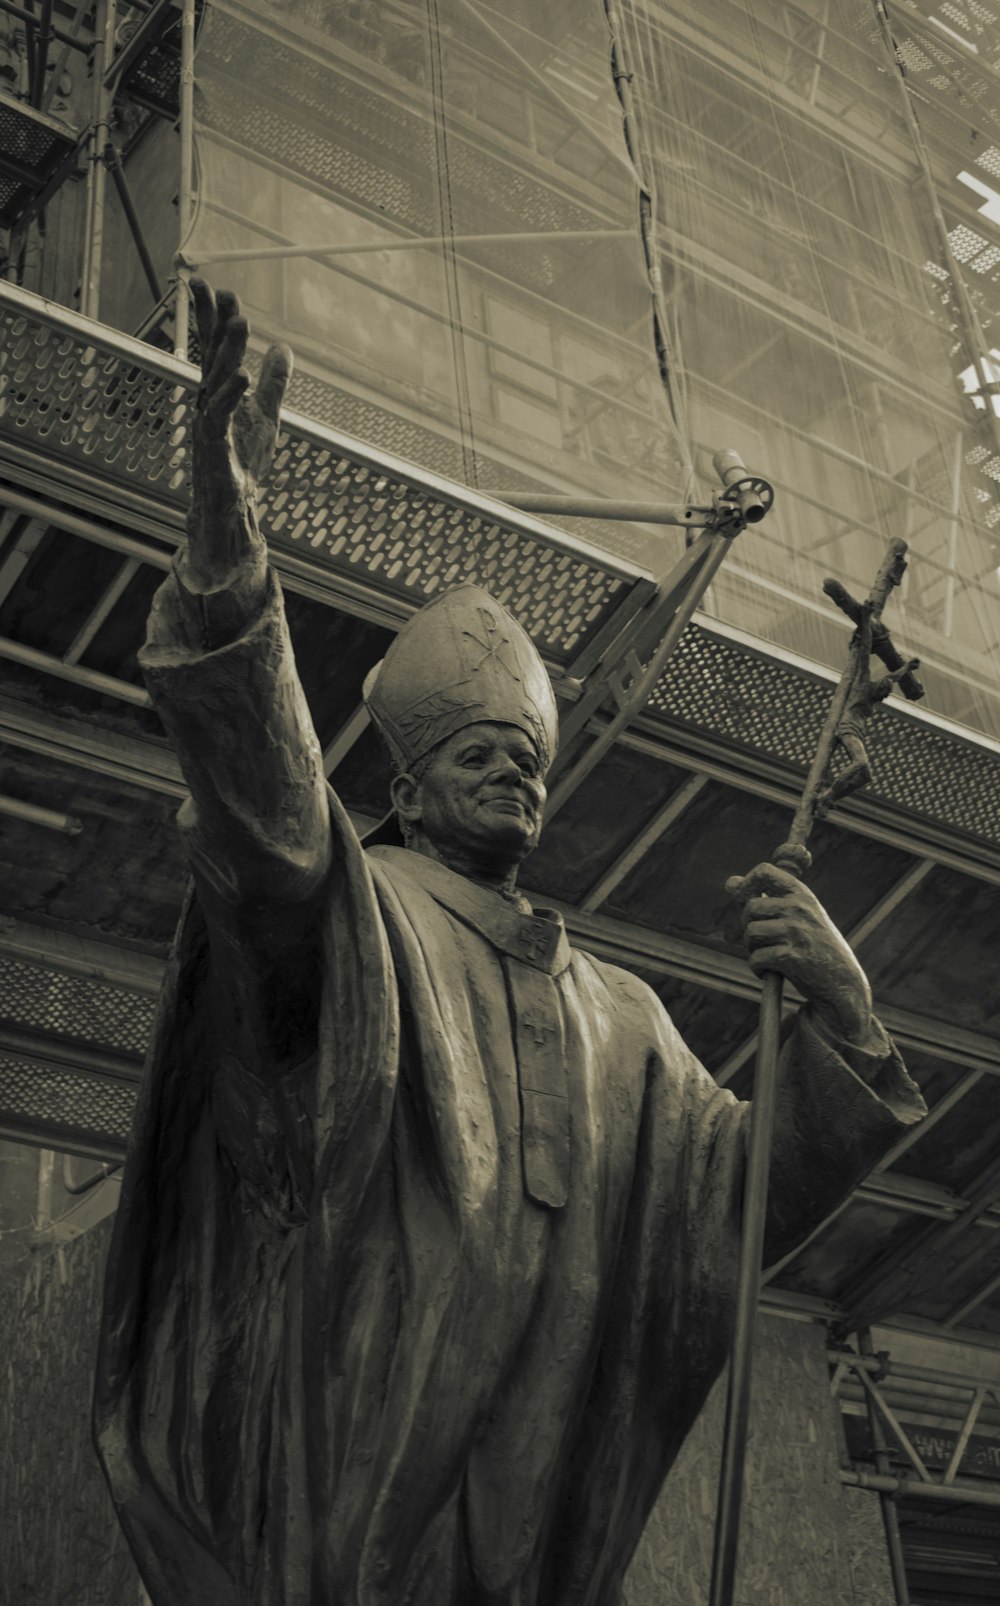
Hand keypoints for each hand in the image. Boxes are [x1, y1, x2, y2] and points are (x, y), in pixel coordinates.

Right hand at [185, 278, 291, 586]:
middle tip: (223, 291)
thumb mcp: (267, 414)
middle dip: (215, 323)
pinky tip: (244, 378)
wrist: (232, 508)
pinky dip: (231, 397)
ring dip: (227, 352)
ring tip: (240, 322)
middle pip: (211, 356)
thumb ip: (275, 382)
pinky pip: (219, 418)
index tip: (211, 284)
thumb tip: (284, 347)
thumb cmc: (242, 463)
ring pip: (216, 381)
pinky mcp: (213, 449)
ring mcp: (208, 425)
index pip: (212, 347)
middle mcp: (207, 403)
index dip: (211, 317)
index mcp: (217, 392)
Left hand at [726, 862, 873, 1044]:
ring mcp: (796, 931)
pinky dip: (757, 968)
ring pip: (751, 933)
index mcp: (802, 894)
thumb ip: (767, 898)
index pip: (763, 871)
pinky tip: (770, 971)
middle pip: (750, 907)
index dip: (746, 885)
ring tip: (767, 957)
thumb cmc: (815, 946)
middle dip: (748, 926)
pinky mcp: (791, 957)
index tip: (744, 901)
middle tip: (761, 942)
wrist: (843, 982)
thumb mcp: (798, 915)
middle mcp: (800, 908)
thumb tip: (730, 883)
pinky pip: (756, 958)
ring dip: (752, 949)